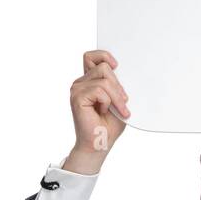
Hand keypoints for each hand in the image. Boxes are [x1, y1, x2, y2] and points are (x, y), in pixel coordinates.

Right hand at [65, 49, 130, 171]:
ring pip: (104, 79)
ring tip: (118, 110)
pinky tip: (103, 111)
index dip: (104, 56)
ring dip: (115, 96)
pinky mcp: (77, 96)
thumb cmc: (108, 126)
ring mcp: (77, 89)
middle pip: (103, 67)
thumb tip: (121, 71)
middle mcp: (81, 83)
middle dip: (118, 86)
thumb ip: (116, 85)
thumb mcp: (118, 101)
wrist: (100, 144)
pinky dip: (107, 101)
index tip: (116, 65)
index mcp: (89, 81)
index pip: (91, 57)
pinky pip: (99, 90)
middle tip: (123, 104)